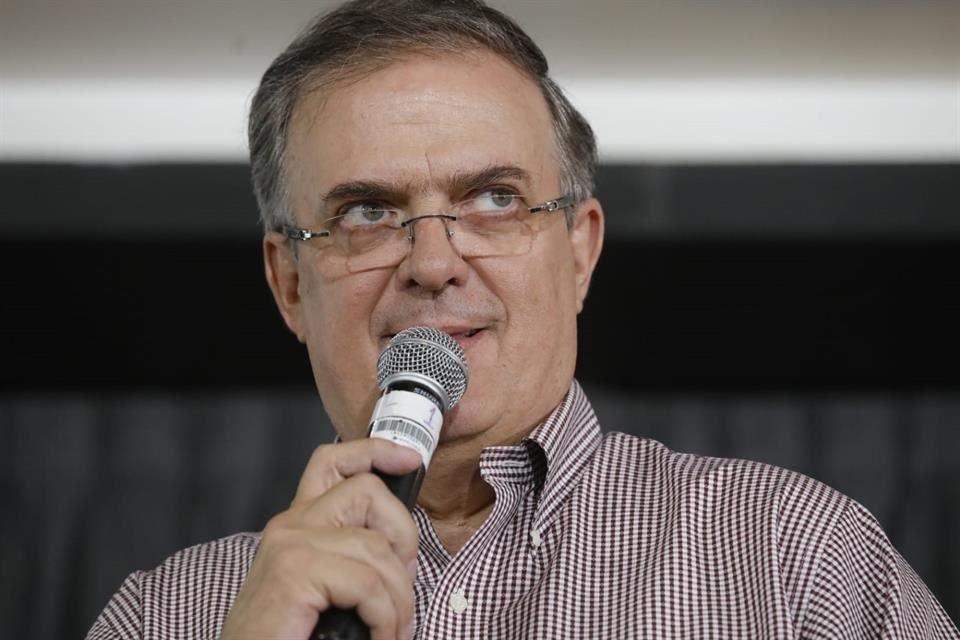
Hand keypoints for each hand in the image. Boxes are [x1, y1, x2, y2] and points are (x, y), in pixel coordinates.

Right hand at [219, 439, 422, 639]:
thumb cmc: (291, 636)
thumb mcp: (324, 586)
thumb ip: (351, 557)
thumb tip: (403, 553)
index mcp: (297, 523)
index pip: (333, 462)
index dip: (376, 451)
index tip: (410, 460)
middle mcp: (290, 525)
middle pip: (367, 491)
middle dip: (404, 537)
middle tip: (403, 589)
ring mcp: (290, 545)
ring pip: (376, 546)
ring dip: (399, 598)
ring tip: (394, 630)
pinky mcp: (293, 573)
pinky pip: (367, 582)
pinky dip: (386, 617)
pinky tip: (380, 637)